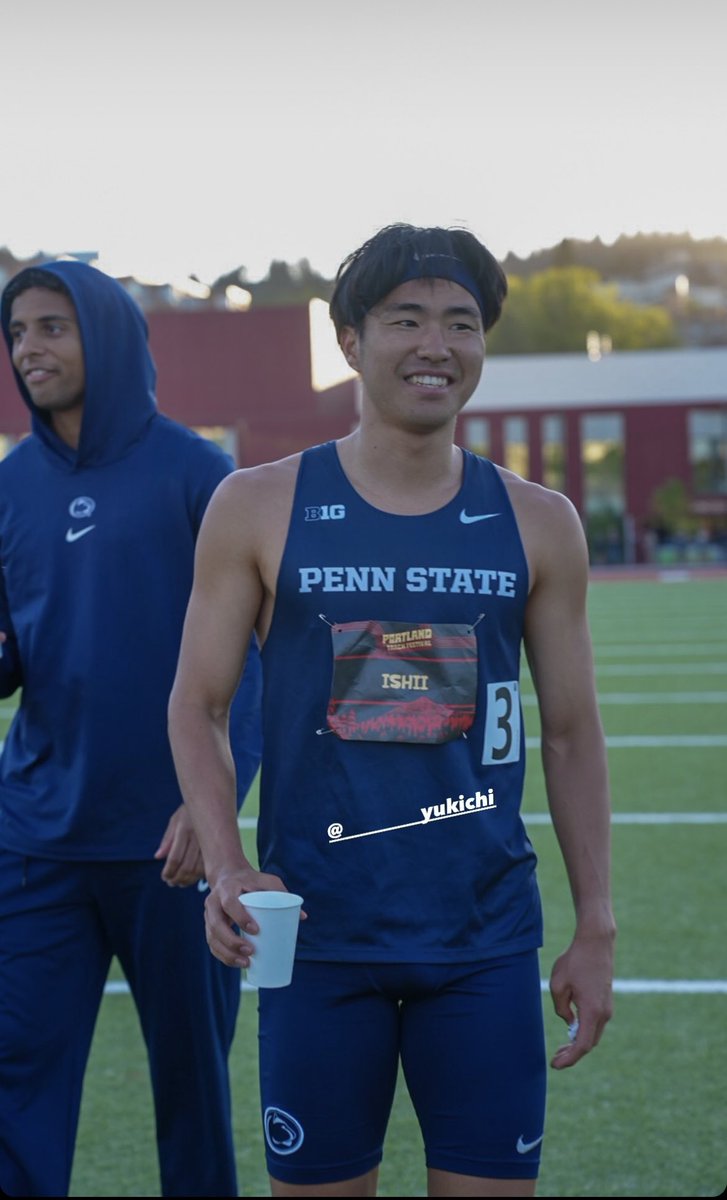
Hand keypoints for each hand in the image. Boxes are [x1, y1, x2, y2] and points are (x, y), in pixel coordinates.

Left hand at [154, 805, 203, 886]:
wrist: (211, 802)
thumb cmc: (188, 812)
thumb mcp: (175, 821)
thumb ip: (167, 840)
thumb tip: (158, 857)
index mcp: (185, 830)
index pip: (175, 858)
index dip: (168, 871)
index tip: (164, 877)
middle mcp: (197, 838)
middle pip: (186, 867)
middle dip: (177, 879)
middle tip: (171, 882)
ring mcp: (208, 844)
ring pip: (198, 870)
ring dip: (188, 880)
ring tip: (180, 882)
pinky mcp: (215, 848)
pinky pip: (208, 867)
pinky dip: (199, 876)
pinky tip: (192, 877)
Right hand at [204, 867, 306, 967]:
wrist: (227, 875)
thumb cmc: (251, 880)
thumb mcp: (267, 881)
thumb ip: (283, 894)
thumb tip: (303, 917)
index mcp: (227, 889)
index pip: (230, 904)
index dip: (240, 918)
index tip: (256, 930)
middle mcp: (213, 902)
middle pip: (216, 925)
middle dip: (232, 942)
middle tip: (251, 952)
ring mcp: (208, 915)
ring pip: (212, 937)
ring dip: (227, 953)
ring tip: (245, 963)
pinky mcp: (209, 925)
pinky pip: (212, 944)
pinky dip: (222, 956)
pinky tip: (235, 963)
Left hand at [549, 927, 614, 1068]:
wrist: (596, 942)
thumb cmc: (574, 961)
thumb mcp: (558, 984)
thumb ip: (560, 1008)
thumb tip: (569, 1022)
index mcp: (592, 1011)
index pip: (582, 1045)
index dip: (569, 1059)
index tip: (555, 1065)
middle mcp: (604, 1013)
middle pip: (589, 1043)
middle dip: (572, 1054)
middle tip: (555, 1059)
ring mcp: (608, 1007)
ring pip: (593, 1034)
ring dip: (578, 1043)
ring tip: (561, 1049)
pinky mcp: (606, 1001)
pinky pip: (595, 1024)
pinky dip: (584, 1032)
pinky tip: (571, 1032)